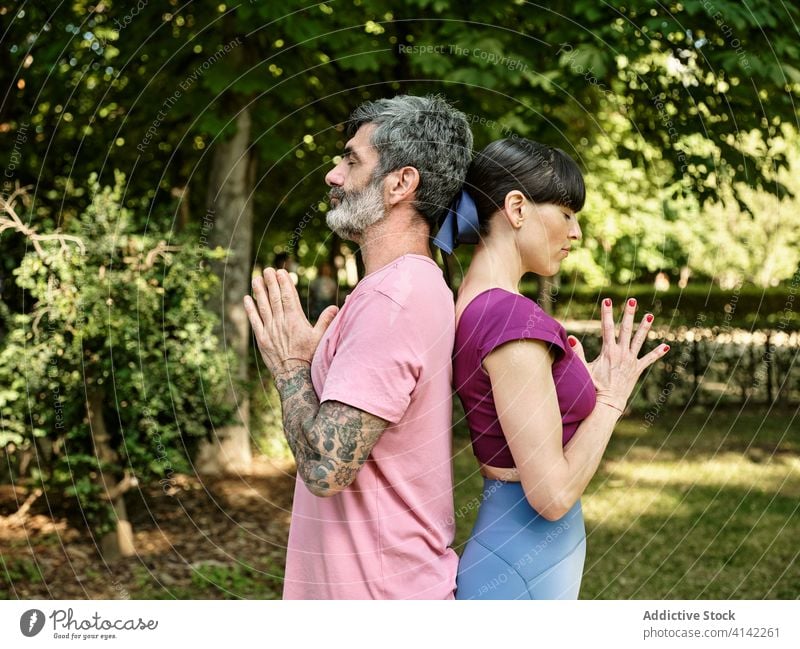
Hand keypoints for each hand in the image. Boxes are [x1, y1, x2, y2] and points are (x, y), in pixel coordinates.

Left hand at [243, 267, 337, 376]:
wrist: (293, 375)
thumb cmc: (309, 357)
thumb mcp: (320, 338)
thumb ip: (326, 321)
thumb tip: (334, 307)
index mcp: (295, 320)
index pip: (288, 296)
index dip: (284, 283)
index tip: (280, 272)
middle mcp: (281, 322)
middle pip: (274, 298)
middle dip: (271, 282)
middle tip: (267, 269)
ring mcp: (270, 330)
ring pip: (263, 306)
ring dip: (259, 291)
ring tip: (256, 278)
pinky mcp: (261, 339)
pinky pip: (254, 320)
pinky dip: (250, 309)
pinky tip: (247, 298)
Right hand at [568, 297, 668, 412]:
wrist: (608, 403)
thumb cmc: (594, 386)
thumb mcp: (584, 368)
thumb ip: (579, 352)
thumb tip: (571, 338)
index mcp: (609, 351)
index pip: (607, 327)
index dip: (607, 313)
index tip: (607, 300)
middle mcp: (622, 353)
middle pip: (625, 329)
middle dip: (628, 313)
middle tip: (632, 300)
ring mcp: (631, 361)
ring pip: (639, 340)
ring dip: (645, 327)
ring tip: (650, 315)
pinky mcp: (637, 369)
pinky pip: (649, 360)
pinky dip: (657, 353)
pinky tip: (666, 346)